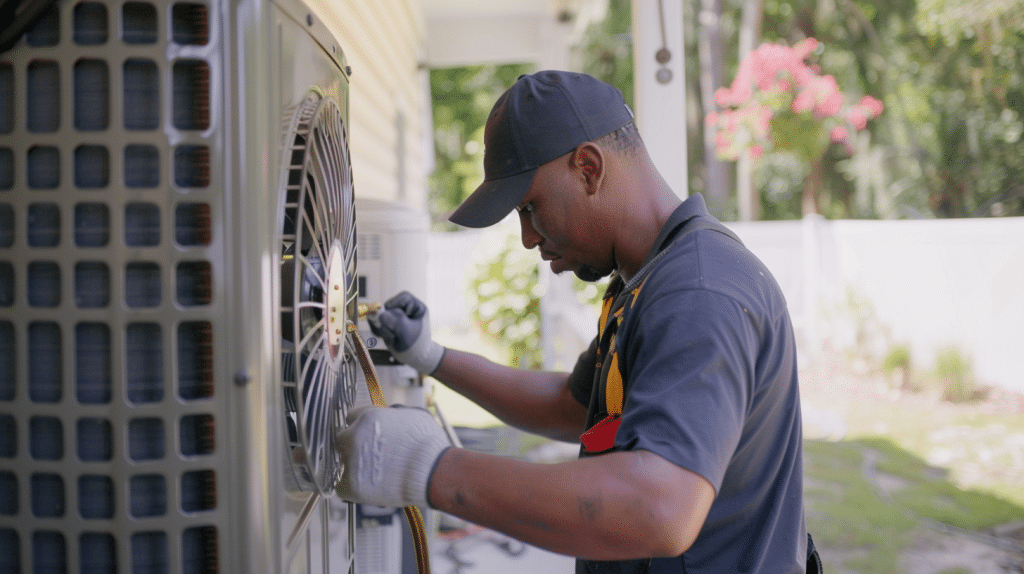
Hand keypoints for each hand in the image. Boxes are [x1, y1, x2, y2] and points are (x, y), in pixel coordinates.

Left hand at [335, 405, 451, 507]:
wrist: (432, 473)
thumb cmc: (428, 445)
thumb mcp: (412, 415)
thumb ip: (391, 414)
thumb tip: (388, 416)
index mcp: (367, 417)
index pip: (351, 418)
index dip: (361, 427)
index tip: (369, 436)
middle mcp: (354, 436)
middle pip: (342, 439)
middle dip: (354, 446)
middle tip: (371, 456)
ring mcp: (351, 461)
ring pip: (342, 463)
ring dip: (355, 467)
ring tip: (376, 474)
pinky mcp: (351, 485)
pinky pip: (341, 487)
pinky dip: (352, 489)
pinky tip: (367, 488)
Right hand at [368, 291, 444, 374]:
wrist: (417, 359)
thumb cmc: (418, 346)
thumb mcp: (409, 334)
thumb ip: (397, 322)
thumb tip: (381, 314)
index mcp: (416, 307)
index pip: (403, 297)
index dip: (393, 303)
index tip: (387, 311)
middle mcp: (406, 310)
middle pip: (389, 307)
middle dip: (385, 319)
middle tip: (389, 332)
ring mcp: (396, 318)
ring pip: (380, 316)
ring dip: (381, 326)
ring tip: (389, 337)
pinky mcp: (388, 325)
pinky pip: (377, 323)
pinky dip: (378, 330)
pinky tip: (384, 338)